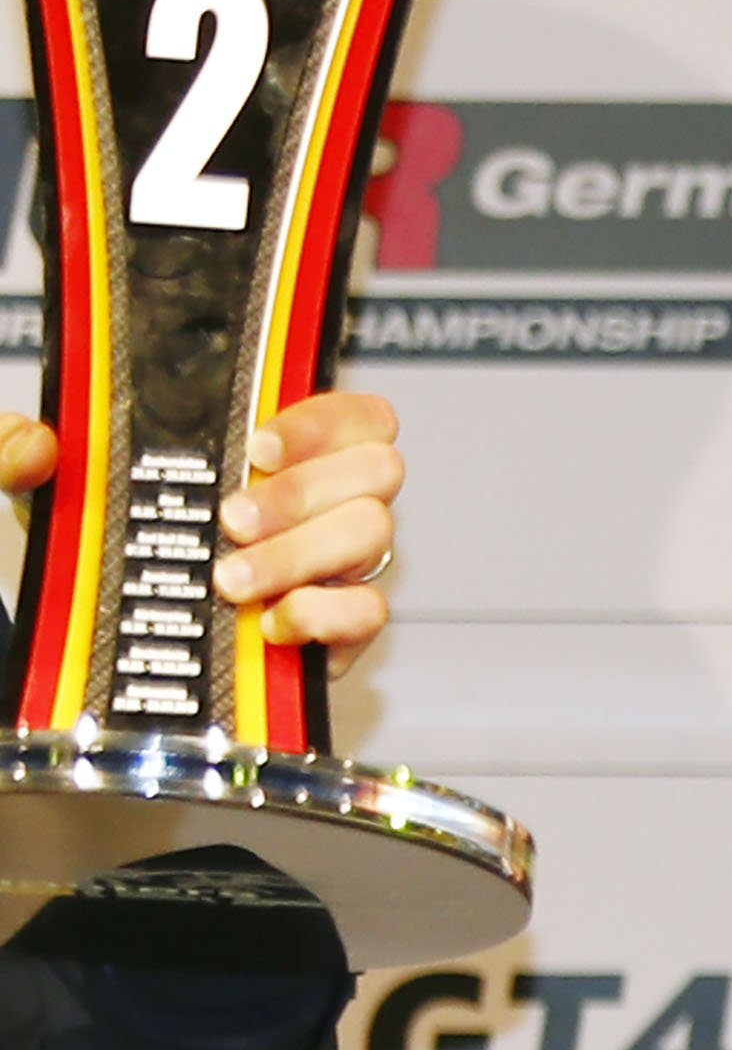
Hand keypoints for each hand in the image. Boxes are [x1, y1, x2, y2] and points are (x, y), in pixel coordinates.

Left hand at [0, 390, 413, 646]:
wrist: (97, 637)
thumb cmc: (98, 551)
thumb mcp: (52, 492)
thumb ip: (16, 455)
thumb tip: (30, 442)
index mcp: (274, 453)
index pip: (349, 412)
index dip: (320, 421)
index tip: (255, 447)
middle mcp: (317, 503)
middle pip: (377, 468)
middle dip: (302, 493)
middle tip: (230, 521)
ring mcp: (333, 565)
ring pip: (372, 533)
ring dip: (299, 555)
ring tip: (230, 580)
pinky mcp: (337, 629)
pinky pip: (370, 610)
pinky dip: (326, 615)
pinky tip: (272, 623)